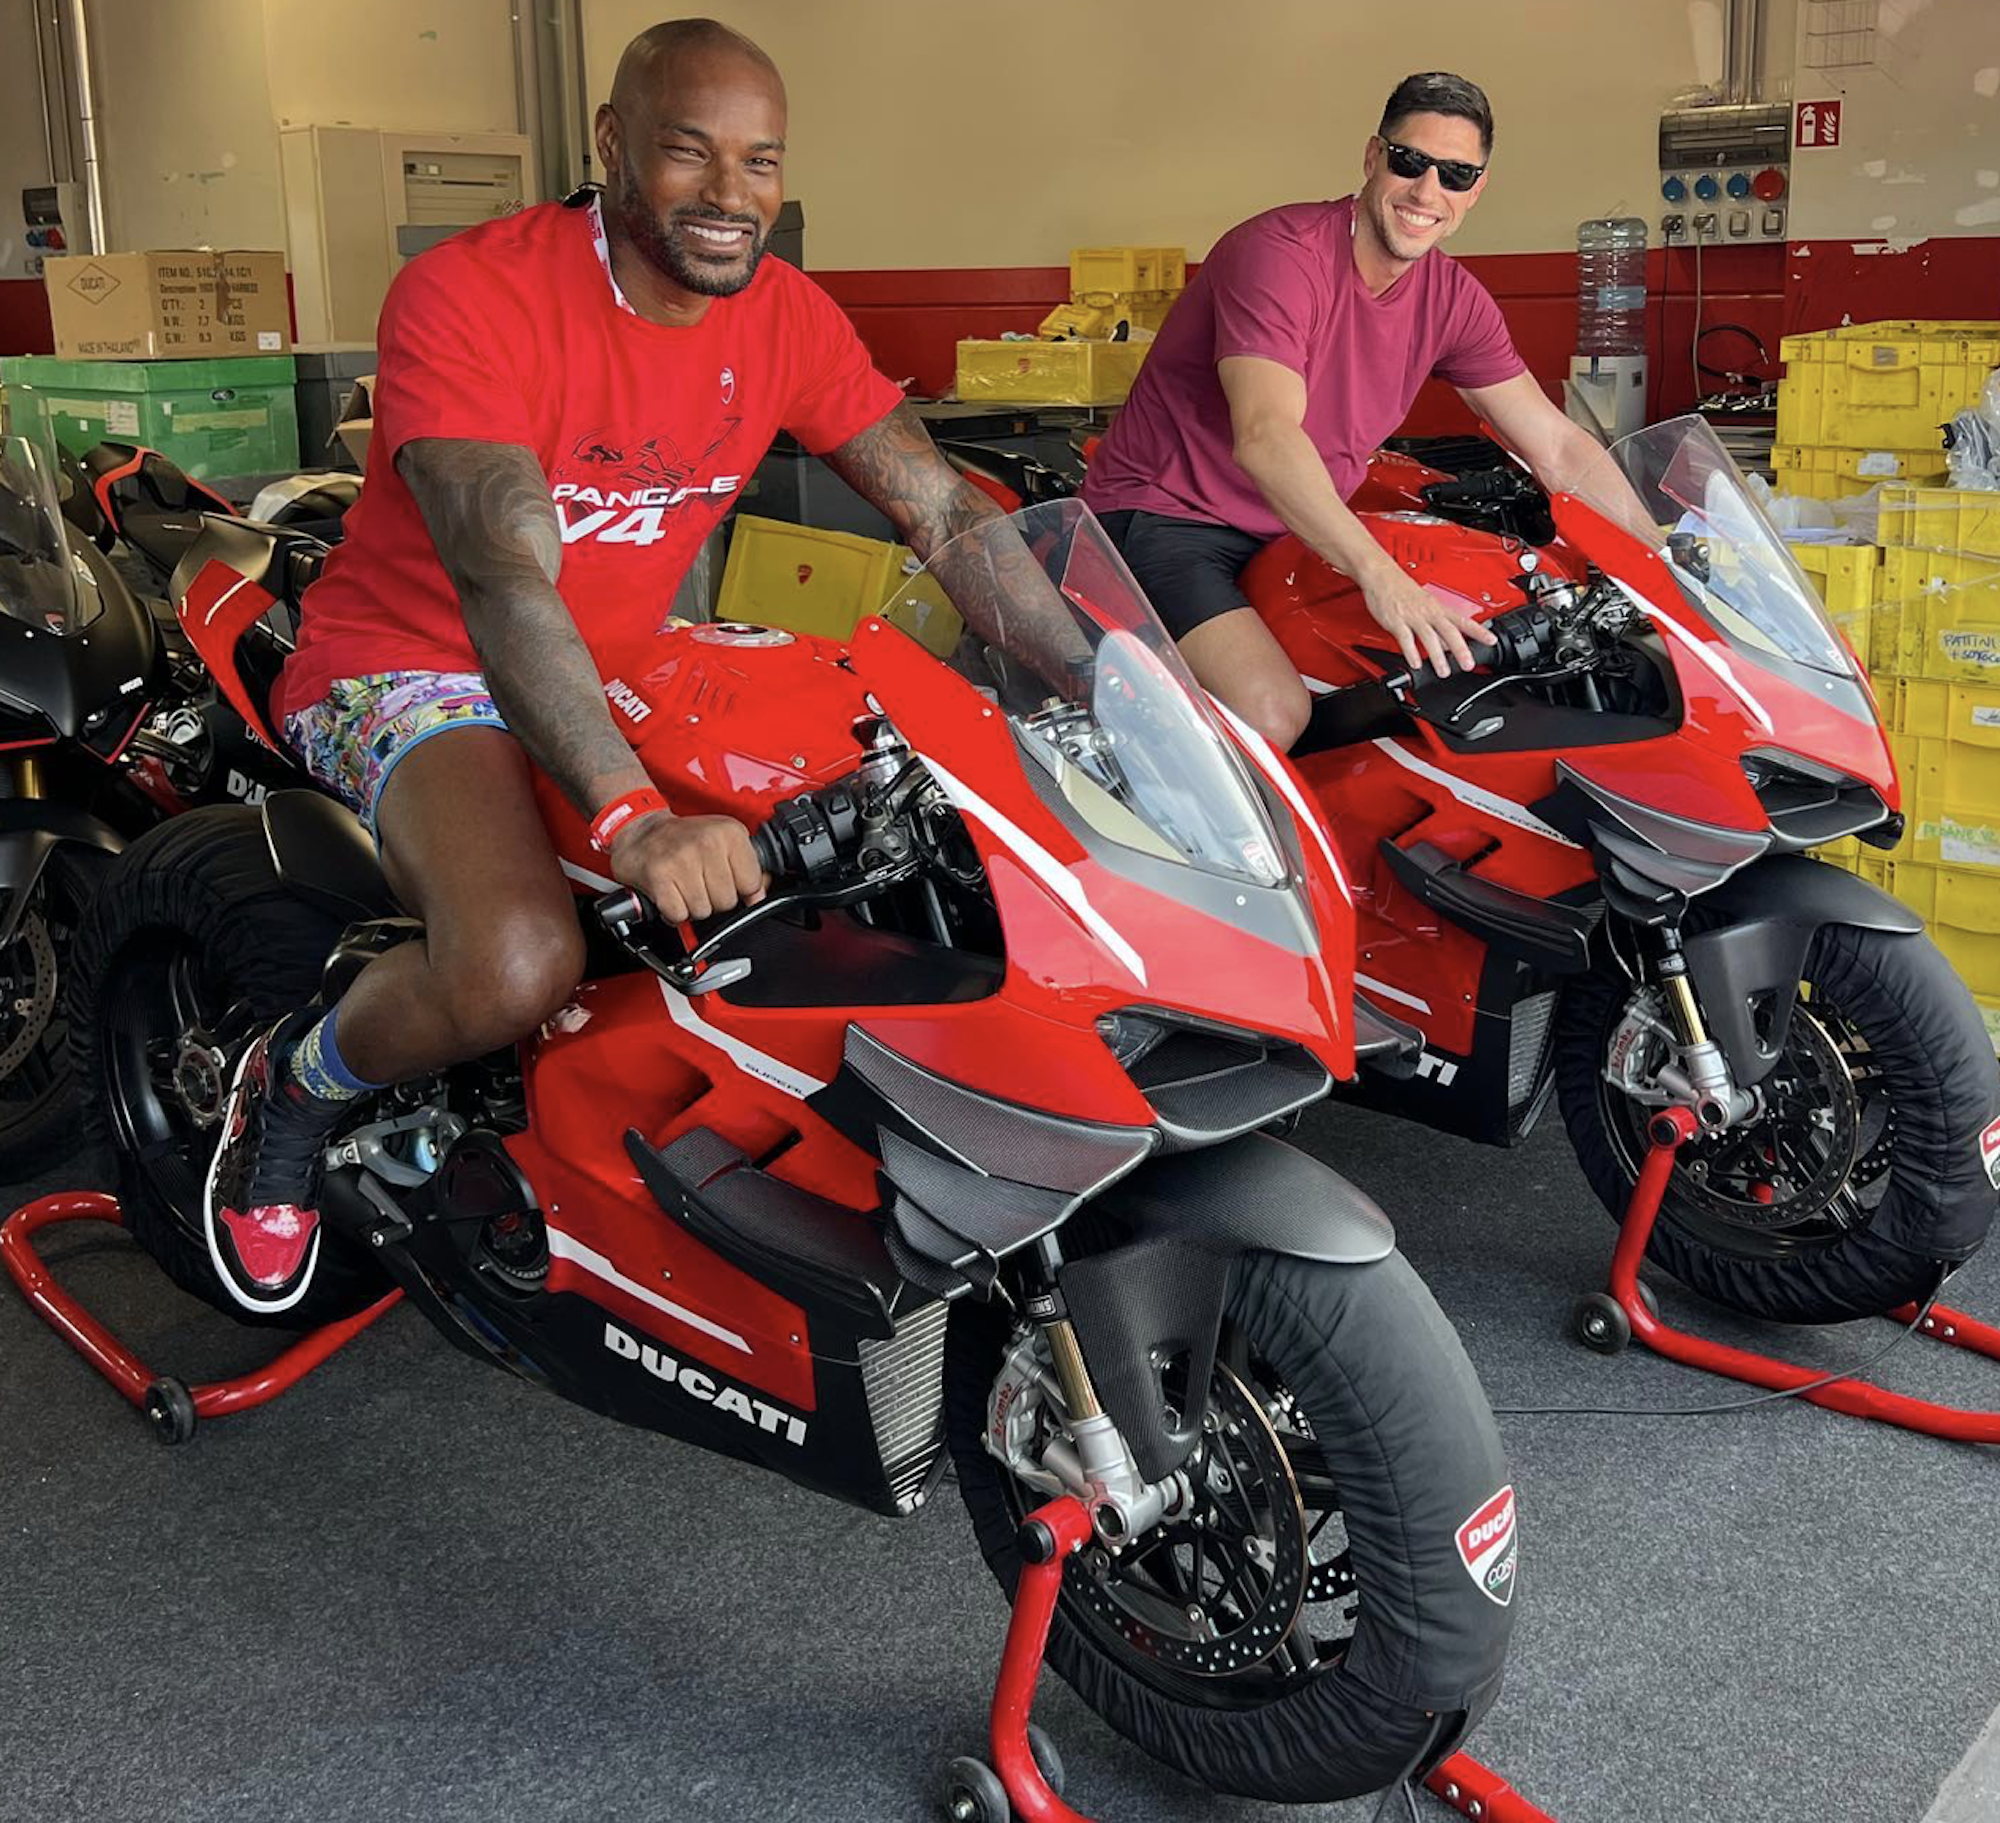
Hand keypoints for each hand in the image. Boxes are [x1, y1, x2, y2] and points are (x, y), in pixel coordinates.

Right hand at [609, 810, 765, 924]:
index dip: (739, 889)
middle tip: (698, 880)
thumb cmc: (682, 838)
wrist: (639, 828)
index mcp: (729, 832)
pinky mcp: (659, 877)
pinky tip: (670, 894)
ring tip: (683, 885)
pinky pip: (679, 915)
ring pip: (704, 911)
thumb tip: (760, 895)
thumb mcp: (723, 841)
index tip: (725, 879)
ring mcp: (682, 859)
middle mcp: (707, 842)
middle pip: (727, 901)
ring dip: (692, 905)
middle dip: (713, 898)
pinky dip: (673, 912)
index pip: (752, 883)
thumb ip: (747, 867)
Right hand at [1363, 568, 1498, 677]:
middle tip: (1468, 665)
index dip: (1478, 631)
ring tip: (1443, 671)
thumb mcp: (1425, 604)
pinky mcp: (1396, 620)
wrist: (1381, 574)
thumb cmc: (1401, 588)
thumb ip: (1436, 625)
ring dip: (1437, 656)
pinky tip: (1415, 663)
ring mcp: (1413, 616)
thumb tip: (1446, 644)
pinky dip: (1411, 652)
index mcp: (1437, 607)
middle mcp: (1428, 612)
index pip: (1463, 620)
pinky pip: (1405, 638)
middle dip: (1460, 649)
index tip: (1491, 641)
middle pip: (1449, 631)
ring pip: (1429, 637)